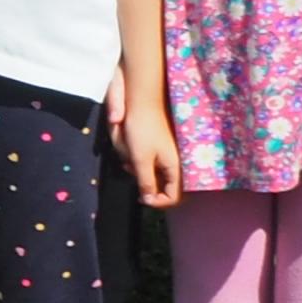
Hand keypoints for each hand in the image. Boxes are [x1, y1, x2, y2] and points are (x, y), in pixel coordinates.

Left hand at [110, 84, 181, 205]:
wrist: (143, 100)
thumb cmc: (142, 129)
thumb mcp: (140, 159)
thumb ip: (145, 181)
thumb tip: (148, 200)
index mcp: (175, 167)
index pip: (173, 197)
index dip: (157, 202)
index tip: (140, 197)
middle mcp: (174, 162)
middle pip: (161, 185)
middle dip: (143, 180)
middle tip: (129, 169)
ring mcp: (167, 154)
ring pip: (153, 172)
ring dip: (138, 168)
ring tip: (126, 157)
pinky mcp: (159, 146)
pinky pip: (149, 159)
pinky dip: (138, 158)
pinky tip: (128, 147)